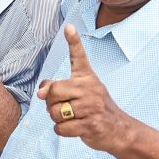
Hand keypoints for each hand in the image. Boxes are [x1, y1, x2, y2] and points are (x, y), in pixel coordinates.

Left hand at [37, 25, 129, 150]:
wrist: (119, 130)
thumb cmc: (92, 109)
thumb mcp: (78, 93)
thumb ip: (56, 88)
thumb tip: (40, 93)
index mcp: (87, 78)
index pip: (79, 57)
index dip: (73, 41)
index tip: (68, 27)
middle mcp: (90, 88)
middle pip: (52, 92)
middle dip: (51, 103)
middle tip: (65, 107)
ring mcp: (92, 106)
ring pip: (54, 112)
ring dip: (57, 119)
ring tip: (73, 117)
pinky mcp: (91, 124)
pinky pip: (60, 128)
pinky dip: (62, 131)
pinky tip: (76, 128)